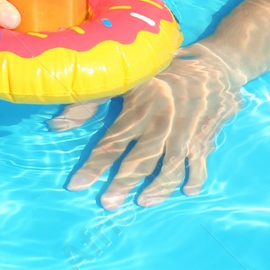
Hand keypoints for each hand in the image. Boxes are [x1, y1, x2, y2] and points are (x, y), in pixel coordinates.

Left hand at [55, 42, 243, 208]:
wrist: (213, 64)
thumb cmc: (159, 71)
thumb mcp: (123, 80)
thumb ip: (88, 103)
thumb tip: (55, 126)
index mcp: (139, 108)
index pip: (111, 142)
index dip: (93, 165)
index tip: (75, 185)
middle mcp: (162, 123)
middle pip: (140, 159)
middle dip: (122, 183)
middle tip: (107, 204)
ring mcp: (186, 133)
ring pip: (170, 167)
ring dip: (157, 188)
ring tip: (143, 202)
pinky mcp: (205, 138)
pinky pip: (200, 164)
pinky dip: (195, 179)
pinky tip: (187, 191)